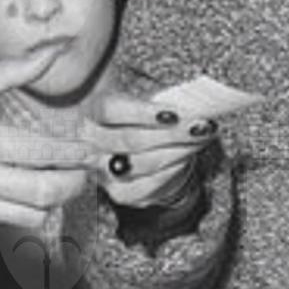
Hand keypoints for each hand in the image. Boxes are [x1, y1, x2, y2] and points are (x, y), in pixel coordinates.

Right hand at [0, 52, 111, 230]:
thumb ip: (11, 71)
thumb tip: (49, 52)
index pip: (40, 153)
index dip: (73, 153)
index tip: (89, 149)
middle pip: (44, 192)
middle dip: (75, 182)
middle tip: (86, 170)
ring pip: (32, 216)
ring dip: (55, 200)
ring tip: (63, 181)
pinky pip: (8, 221)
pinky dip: (27, 209)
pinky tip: (30, 190)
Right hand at [74, 86, 218, 210]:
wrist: (137, 147)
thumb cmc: (140, 114)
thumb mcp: (140, 95)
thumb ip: (153, 94)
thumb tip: (190, 96)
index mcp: (89, 109)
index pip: (109, 110)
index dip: (142, 112)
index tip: (174, 112)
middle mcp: (88, 143)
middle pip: (128, 139)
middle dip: (169, 133)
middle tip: (199, 125)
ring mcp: (101, 171)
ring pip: (140, 164)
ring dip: (177, 150)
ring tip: (200, 136)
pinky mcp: (119, 194)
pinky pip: (148, 186)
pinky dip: (172, 170)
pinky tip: (187, 157)